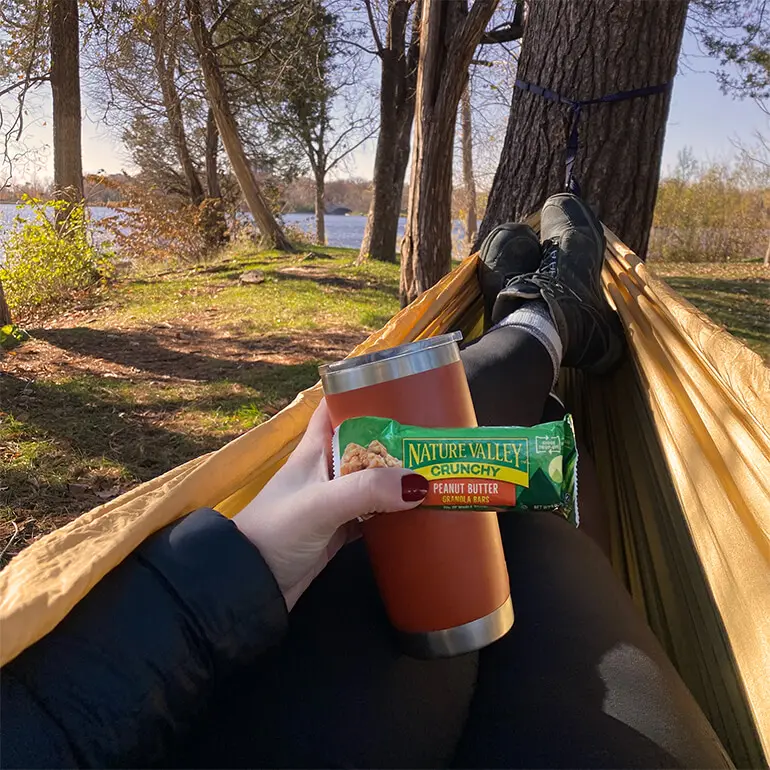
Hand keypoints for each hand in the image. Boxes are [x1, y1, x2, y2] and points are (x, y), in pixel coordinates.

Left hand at [234, 399, 428, 608]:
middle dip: (397, 439)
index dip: (364, 394)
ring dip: (400, 478)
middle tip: (436, 438)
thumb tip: (419, 483)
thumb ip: (366, 491)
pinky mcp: (342, 529)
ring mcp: (335, 500)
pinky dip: (396, 512)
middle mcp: (326, 470)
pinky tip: (421, 511)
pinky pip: (376, 513)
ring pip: (375, 480)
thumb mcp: (319, 504)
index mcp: (314, 450)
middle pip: (366, 444)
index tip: (401, 390)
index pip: (337, 408)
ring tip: (439, 472)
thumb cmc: (275, 531)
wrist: (250, 586)